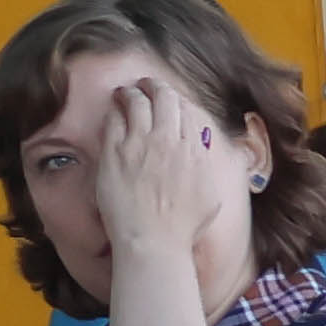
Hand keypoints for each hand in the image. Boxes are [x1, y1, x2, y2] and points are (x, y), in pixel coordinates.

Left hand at [94, 67, 252, 299]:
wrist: (154, 240)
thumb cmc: (184, 226)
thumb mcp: (211, 195)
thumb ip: (208, 166)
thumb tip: (205, 149)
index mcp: (194, 150)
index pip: (186, 110)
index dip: (177, 100)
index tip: (170, 100)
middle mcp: (168, 142)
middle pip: (163, 98)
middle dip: (154, 86)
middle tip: (147, 85)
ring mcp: (140, 145)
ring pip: (137, 102)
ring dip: (132, 92)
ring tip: (126, 92)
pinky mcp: (115, 153)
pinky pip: (114, 119)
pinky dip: (116, 109)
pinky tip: (114, 108)